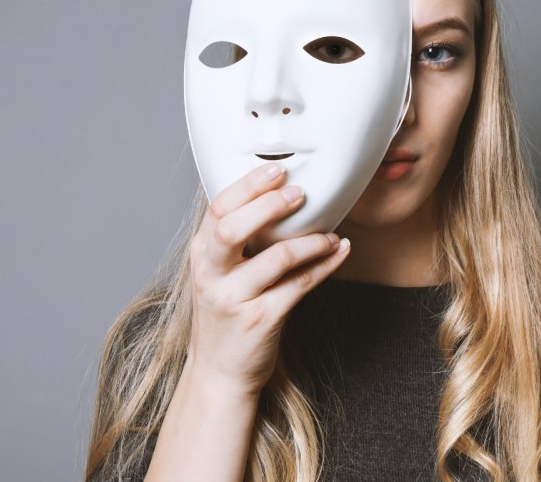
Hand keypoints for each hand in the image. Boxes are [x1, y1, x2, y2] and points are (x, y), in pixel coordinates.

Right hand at [184, 162, 350, 396]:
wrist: (219, 372)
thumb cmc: (225, 314)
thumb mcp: (217, 274)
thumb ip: (235, 240)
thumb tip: (275, 197)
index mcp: (201, 255)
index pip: (218, 209)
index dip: (248, 185)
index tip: (276, 169)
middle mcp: (211, 275)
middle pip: (233, 228)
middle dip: (269, 204)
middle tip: (300, 192)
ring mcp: (234, 299)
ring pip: (276, 257)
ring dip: (311, 241)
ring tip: (330, 233)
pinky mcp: (261, 320)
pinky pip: (300, 285)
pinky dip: (325, 265)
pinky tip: (339, 251)